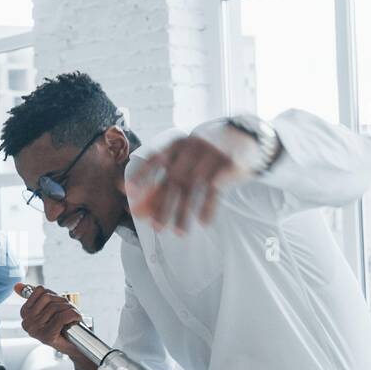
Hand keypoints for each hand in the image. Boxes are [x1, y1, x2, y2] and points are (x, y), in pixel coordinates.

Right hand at [16, 282, 81, 354]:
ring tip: (72, 316)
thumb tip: (17, 285)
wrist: (75, 344)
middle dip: (63, 302)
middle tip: (68, 310)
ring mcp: (36, 330)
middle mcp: (27, 323)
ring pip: (55, 307)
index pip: (40, 291)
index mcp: (25, 314)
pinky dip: (73, 315)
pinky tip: (75, 319)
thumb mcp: (48, 306)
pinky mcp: (47, 336)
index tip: (59, 306)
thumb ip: (33, 296)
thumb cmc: (62, 324)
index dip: (55, 295)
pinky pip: (61, 317)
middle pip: (48, 298)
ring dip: (69, 309)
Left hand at [127, 121, 253, 230]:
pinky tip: (203, 222)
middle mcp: (191, 148)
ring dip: (184, 212)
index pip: (155, 159)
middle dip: (163, 205)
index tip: (129, 192)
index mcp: (176, 145)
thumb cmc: (202, 153)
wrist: (241, 136)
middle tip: (156, 227)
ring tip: (179, 233)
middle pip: (174, 179)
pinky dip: (208, 208)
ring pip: (194, 187)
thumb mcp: (182, 158)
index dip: (141, 175)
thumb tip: (133, 198)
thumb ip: (162, 176)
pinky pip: (216, 190)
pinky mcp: (229, 164)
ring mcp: (211, 155)